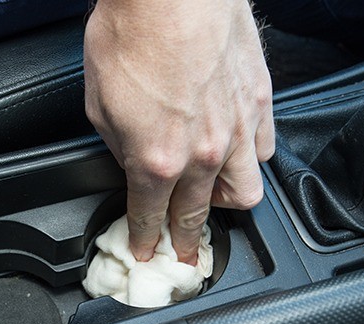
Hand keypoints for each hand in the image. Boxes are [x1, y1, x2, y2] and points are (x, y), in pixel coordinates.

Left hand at [84, 0, 274, 264]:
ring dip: (224, 206)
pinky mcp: (259, 102)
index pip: (150, 218)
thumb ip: (118, 146)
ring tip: (212, 201)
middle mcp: (203, 154)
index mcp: (156, 160)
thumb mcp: (98, 104)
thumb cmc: (132, 32)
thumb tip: (131, 160)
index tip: (146, 251)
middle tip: (182, 250)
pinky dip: (250, 162)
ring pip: (244, 194)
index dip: (145, 241)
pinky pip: (264, 152)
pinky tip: (238, 155)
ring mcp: (237, 130)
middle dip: (186, 241)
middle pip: (198, 216)